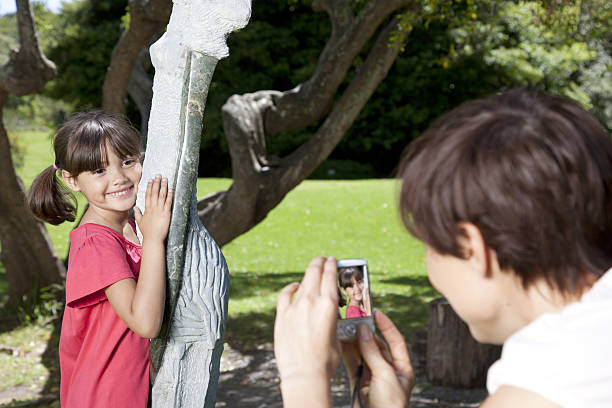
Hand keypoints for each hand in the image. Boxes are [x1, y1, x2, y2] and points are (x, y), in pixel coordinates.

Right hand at [134, 175, 173, 240]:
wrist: (153, 239)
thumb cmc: (147, 232)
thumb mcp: (140, 222)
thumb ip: (138, 214)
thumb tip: (136, 207)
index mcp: (147, 209)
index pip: (148, 195)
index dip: (150, 187)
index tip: (151, 180)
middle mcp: (153, 208)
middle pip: (154, 193)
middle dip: (156, 183)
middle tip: (158, 175)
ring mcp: (159, 210)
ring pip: (161, 196)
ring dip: (163, 186)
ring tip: (165, 179)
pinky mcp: (166, 214)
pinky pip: (168, 203)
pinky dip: (170, 196)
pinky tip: (171, 189)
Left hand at [274, 257, 340, 405]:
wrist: (304, 374)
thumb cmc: (325, 360)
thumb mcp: (338, 335)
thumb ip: (332, 318)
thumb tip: (329, 313)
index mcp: (329, 305)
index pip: (330, 276)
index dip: (332, 264)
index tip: (332, 260)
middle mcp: (311, 301)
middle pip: (314, 273)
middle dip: (319, 263)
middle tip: (322, 260)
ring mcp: (294, 307)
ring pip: (301, 283)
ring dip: (307, 277)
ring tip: (311, 274)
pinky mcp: (282, 316)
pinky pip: (285, 295)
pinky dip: (290, 288)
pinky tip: (294, 286)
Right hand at [342, 310, 414, 407]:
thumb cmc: (390, 405)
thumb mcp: (384, 375)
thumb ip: (373, 352)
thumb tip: (364, 330)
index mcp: (403, 369)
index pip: (396, 341)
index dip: (386, 326)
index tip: (376, 313)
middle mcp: (388, 371)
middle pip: (376, 346)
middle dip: (366, 333)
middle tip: (354, 320)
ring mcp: (373, 377)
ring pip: (362, 354)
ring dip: (354, 342)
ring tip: (344, 329)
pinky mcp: (359, 384)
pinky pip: (352, 365)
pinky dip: (346, 354)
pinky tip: (340, 344)